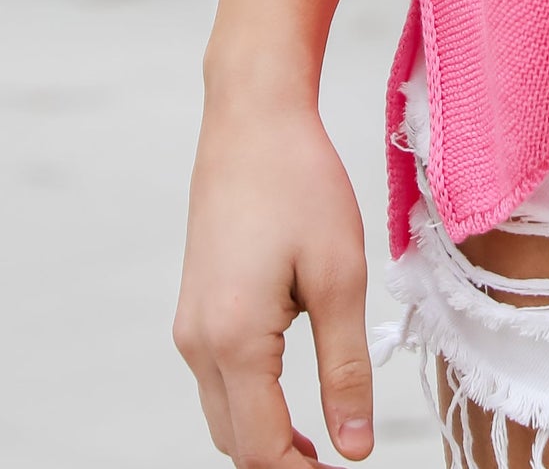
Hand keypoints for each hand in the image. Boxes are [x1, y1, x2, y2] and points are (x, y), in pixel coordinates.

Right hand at [175, 96, 373, 466]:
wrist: (252, 120)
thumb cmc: (301, 185)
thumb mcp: (339, 276)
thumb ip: (346, 369)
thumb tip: (354, 447)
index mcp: (232, 341)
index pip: (260, 449)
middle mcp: (197, 343)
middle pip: (235, 441)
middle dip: (281, 463)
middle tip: (337, 459)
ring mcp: (189, 326)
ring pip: (223, 413)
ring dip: (265, 435)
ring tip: (321, 441)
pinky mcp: (194, 308)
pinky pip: (218, 379)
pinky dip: (250, 401)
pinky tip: (289, 393)